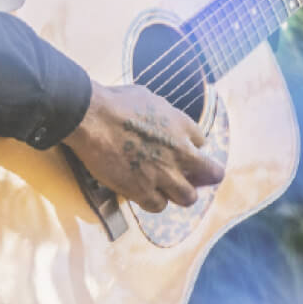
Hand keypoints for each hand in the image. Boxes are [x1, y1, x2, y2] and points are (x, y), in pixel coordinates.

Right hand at [63, 82, 224, 212]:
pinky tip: (143, 194)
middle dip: (202, 177)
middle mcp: (179, 151)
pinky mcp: (142, 190)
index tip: (178, 149)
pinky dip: (152, 201)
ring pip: (187, 197)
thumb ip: (161, 113)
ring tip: (167, 190)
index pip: (201, 141)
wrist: (92, 117)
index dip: (190, 146)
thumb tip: (160, 118)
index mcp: (181, 124)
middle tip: (189, 178)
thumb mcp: (147, 97)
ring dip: (179, 194)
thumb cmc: (114, 102)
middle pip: (210, 173)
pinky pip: (158, 206)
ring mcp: (163, 173)